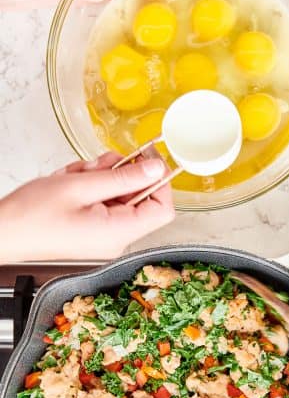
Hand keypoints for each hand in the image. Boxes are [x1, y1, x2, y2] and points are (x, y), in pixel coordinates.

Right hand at [0, 153, 174, 261]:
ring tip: (76, 176)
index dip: (160, 181)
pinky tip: (70, 184)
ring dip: (101, 178)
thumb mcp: (80, 186)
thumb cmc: (32, 215)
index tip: (148, 158)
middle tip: (97, 165)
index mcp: (119, 233)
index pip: (163, 209)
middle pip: (140, 198)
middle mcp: (117, 239)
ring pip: (120, 195)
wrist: (3, 232)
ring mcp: (105, 236)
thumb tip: (155, 169)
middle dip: (121, 174)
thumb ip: (123, 177)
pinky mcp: (94, 231)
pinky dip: (90, 187)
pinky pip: (104, 202)